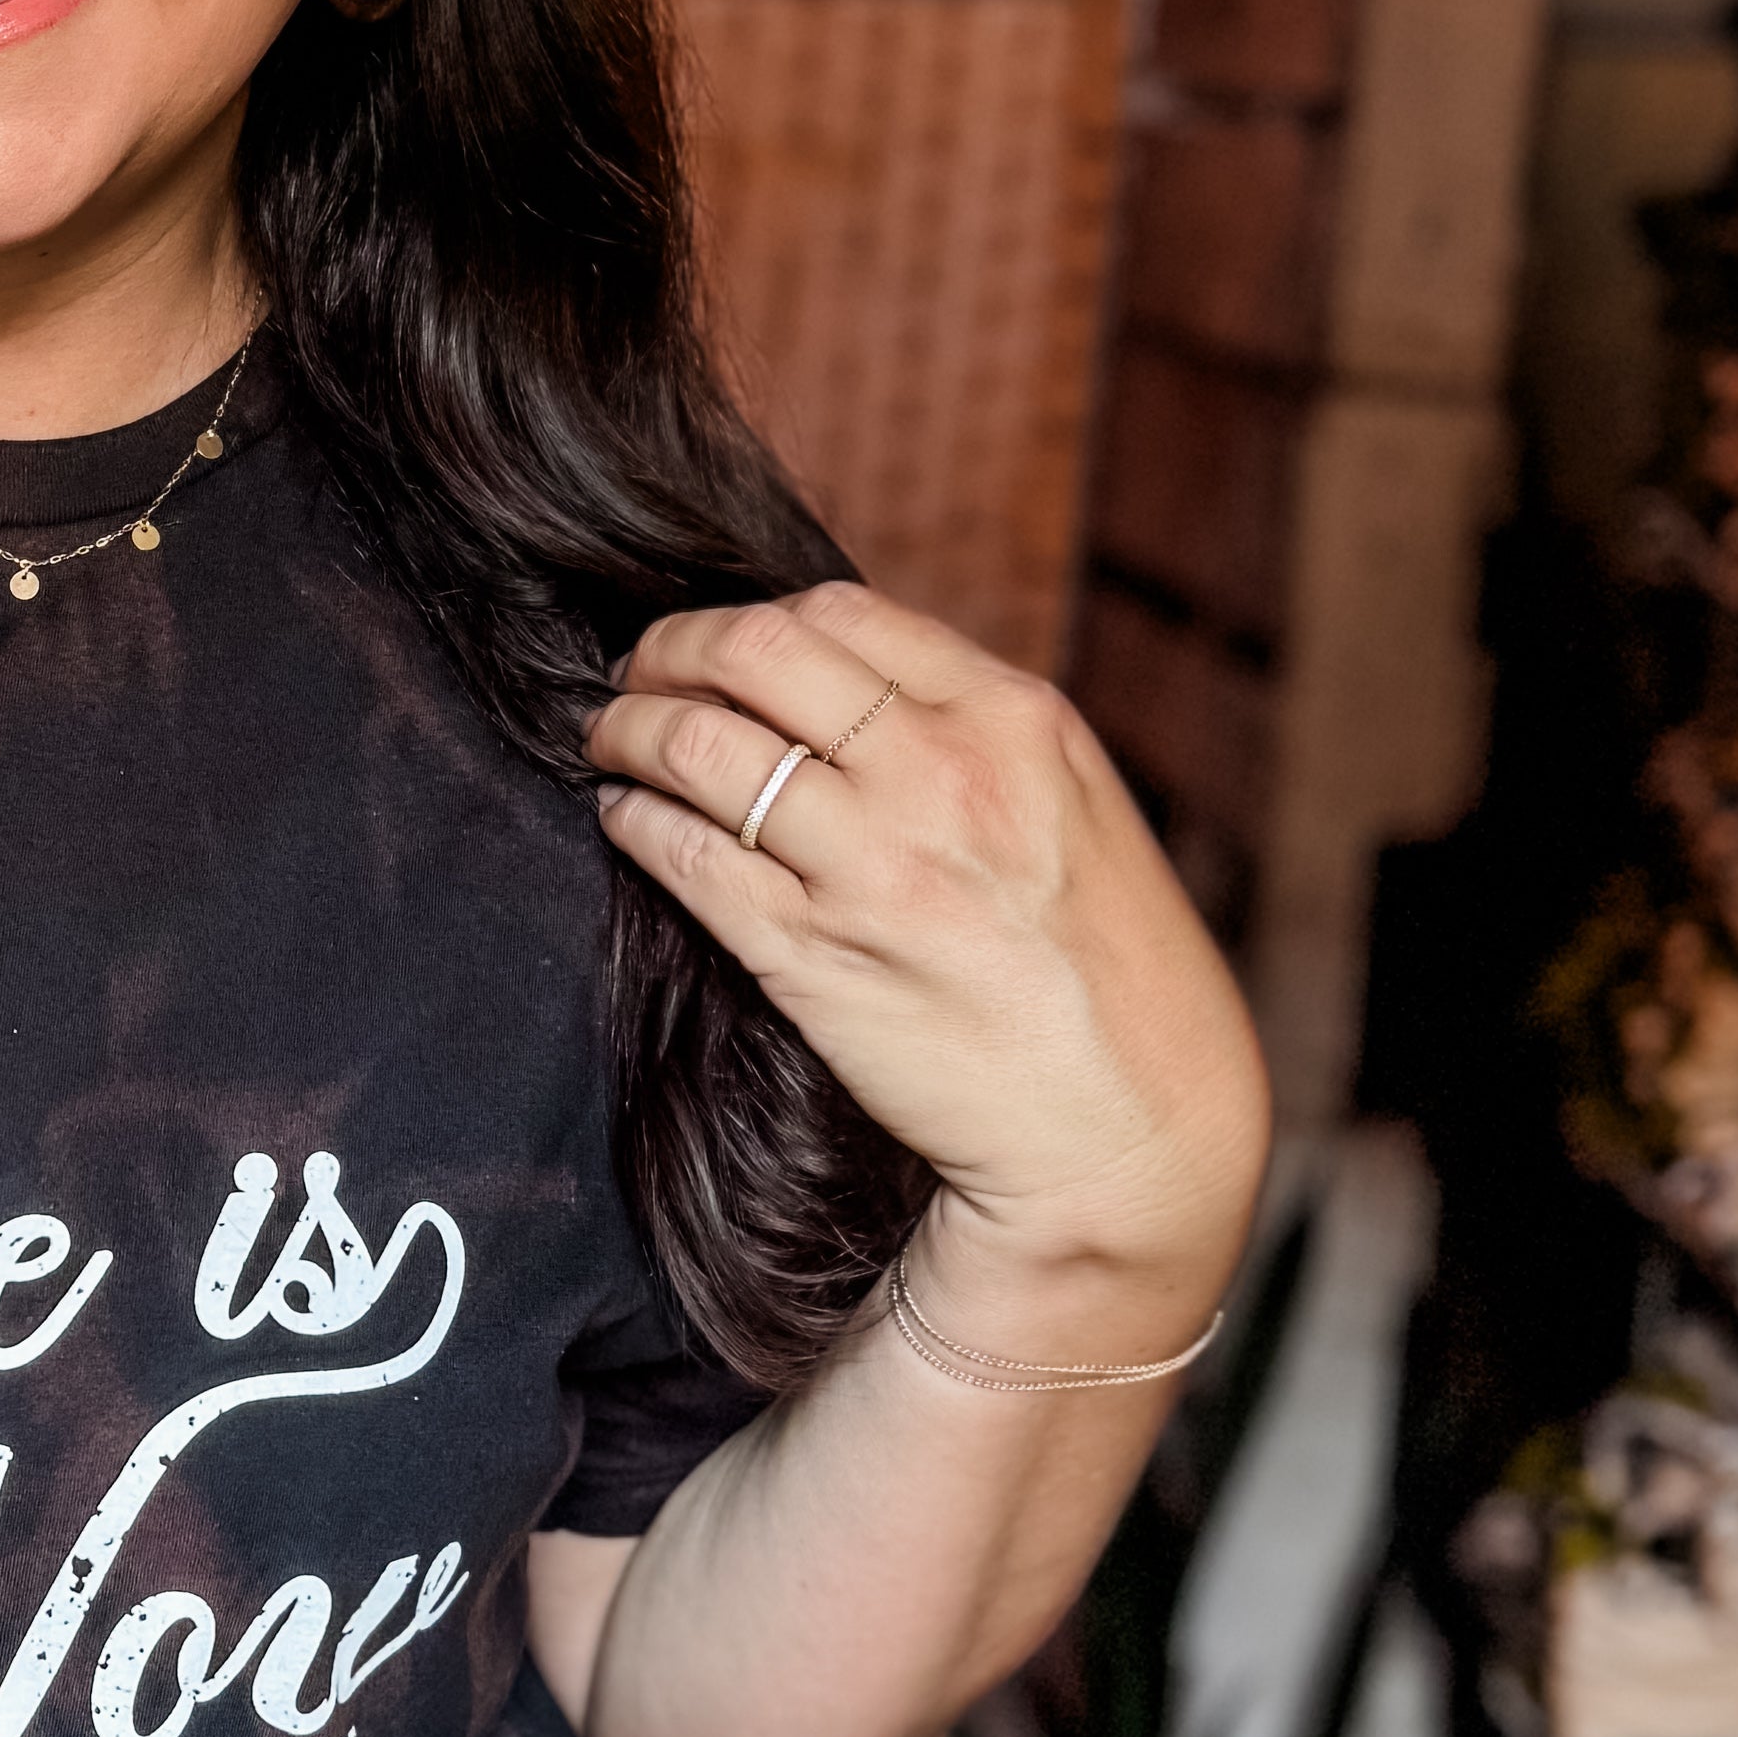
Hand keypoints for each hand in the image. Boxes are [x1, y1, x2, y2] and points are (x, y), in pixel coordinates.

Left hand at [585, 582, 1266, 1325]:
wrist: (1128, 1124)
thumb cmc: (1107, 970)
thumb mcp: (1073, 805)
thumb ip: (972, 735)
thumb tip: (847, 687)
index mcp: (1011, 718)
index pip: (839, 612)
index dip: (750, 617)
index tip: (714, 645)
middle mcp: (940, 773)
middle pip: (754, 652)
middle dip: (668, 650)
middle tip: (633, 674)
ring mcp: (873, 864)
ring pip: (700, 746)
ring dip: (628, 730)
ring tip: (609, 740)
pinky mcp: (814, 957)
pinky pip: (686, 857)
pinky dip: (635, 823)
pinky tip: (624, 820)